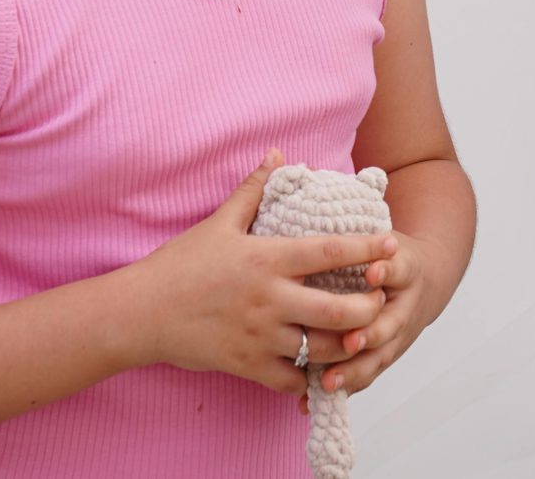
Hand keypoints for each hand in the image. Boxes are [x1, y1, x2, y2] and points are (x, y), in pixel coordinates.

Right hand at [127, 151, 396, 395]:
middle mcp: (270, 300)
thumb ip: (253, 191)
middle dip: (369, 309)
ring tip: (363, 336)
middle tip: (382, 301)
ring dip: (347, 345)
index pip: (329, 252)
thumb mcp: (218, 223)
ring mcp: (260, 336)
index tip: (393, 243)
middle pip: (339, 310)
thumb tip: (277, 155)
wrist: (140, 314)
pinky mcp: (248, 366)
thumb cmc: (180, 265)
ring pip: (322, 350)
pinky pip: (293, 379)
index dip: (366, 249)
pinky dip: (311, 377)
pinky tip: (323, 368)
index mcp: (267, 259)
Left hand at [317, 231, 439, 396]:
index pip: (399, 269)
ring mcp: (397, 336)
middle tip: (349, 341)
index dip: (387, 270)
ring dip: (353, 372)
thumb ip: (364, 237)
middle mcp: (404, 307)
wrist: (428, 281)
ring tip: (327, 382)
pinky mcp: (384, 356)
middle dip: (369, 334)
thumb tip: (323, 226)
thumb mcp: (385, 238)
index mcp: (405, 271)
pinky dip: (341, 389)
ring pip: (377, 358)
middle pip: (389, 324)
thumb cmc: (392, 256)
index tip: (372, 271)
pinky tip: (311, 401)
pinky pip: (364, 376)